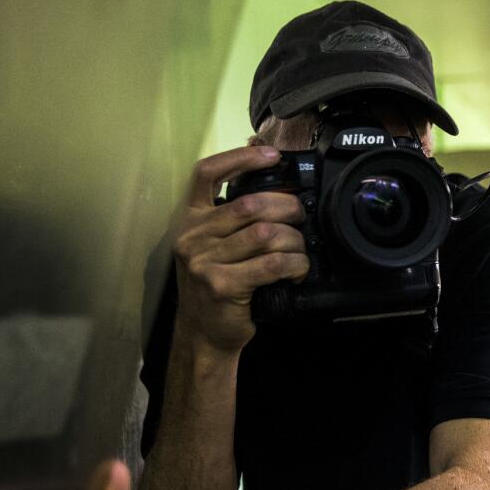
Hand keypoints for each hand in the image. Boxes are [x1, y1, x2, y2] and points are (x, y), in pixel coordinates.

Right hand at [172, 145, 307, 353]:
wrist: (202, 334)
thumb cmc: (215, 287)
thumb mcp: (212, 247)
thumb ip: (231, 221)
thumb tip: (274, 189)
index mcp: (189, 220)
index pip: (207, 174)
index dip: (241, 158)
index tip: (271, 155)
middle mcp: (192, 237)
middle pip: (251, 204)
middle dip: (287, 208)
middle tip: (300, 219)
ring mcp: (204, 262)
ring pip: (266, 234)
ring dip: (294, 241)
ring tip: (299, 251)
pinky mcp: (223, 285)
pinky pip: (272, 264)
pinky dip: (294, 265)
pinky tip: (298, 270)